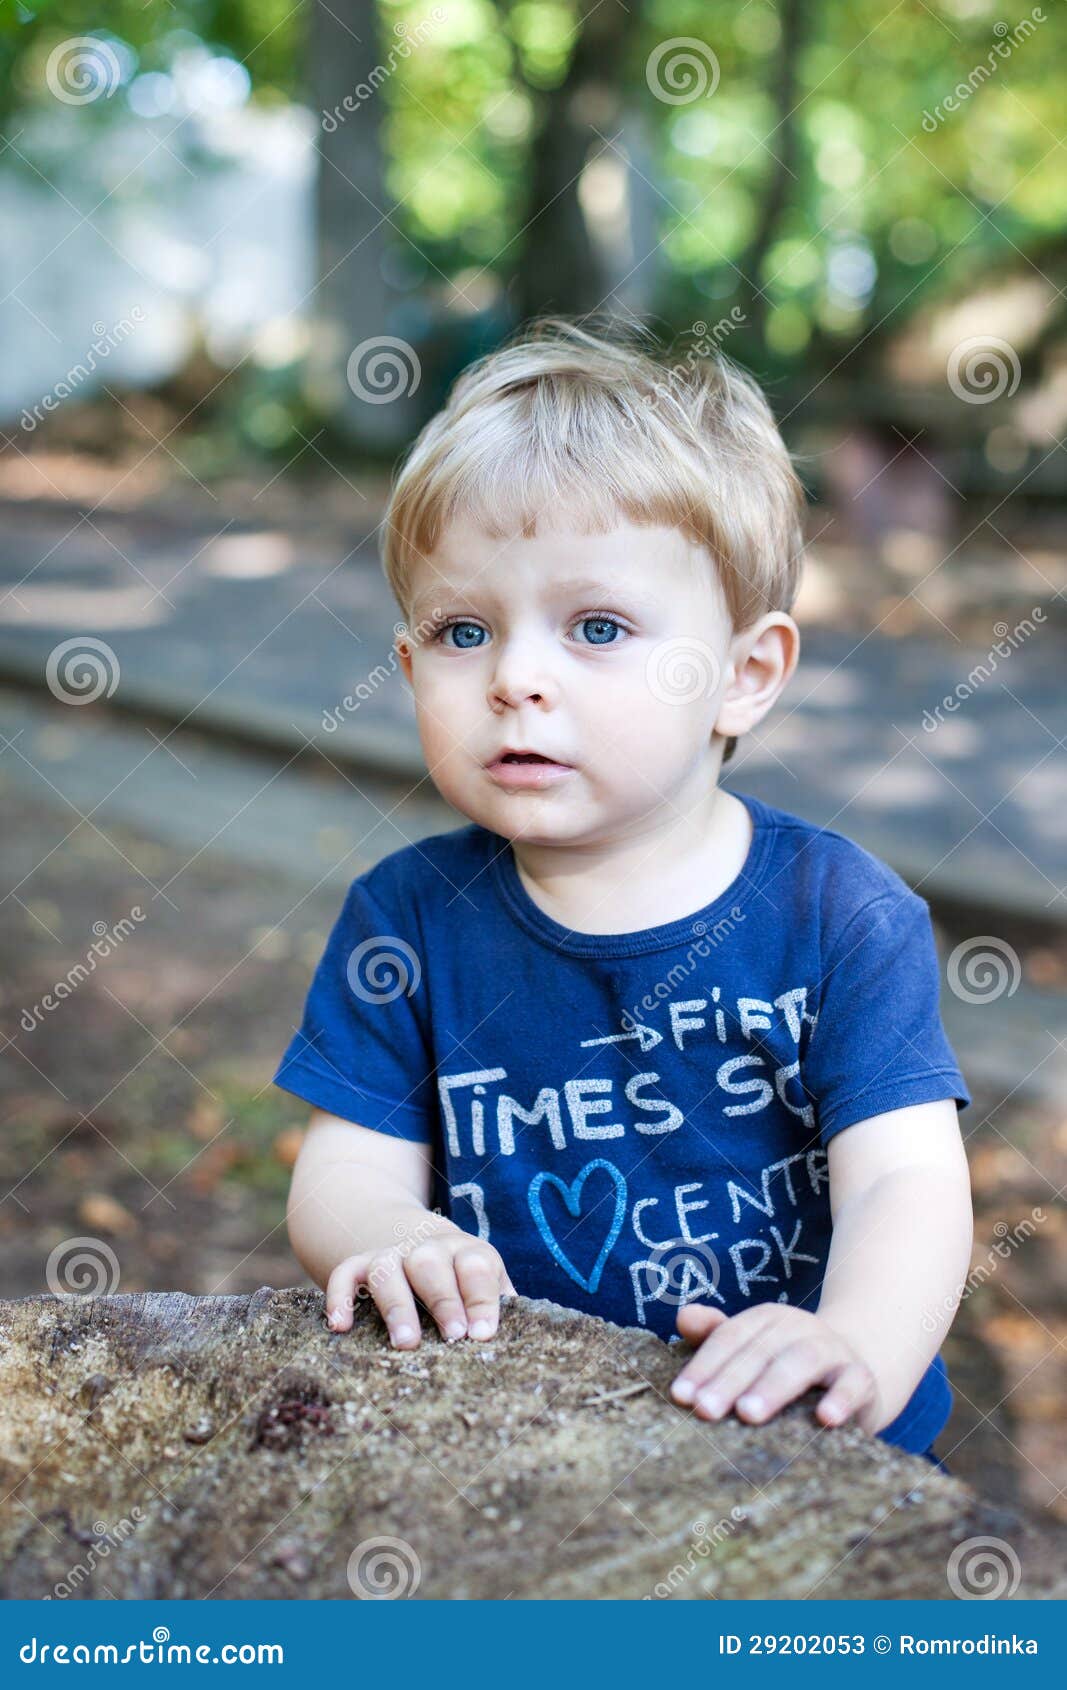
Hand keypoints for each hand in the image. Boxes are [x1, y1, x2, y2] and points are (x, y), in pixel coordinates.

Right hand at [325, 1213, 516, 1349]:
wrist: (415, 1238)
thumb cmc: (461, 1278)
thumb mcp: (486, 1283)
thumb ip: (499, 1305)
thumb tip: (524, 1338)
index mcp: (466, 1252)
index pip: (476, 1266)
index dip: (480, 1299)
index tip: (482, 1334)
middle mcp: (427, 1249)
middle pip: (431, 1263)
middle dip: (442, 1299)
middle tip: (453, 1338)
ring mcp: (391, 1255)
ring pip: (387, 1268)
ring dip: (396, 1304)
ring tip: (406, 1343)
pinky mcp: (359, 1265)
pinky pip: (344, 1274)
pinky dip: (339, 1297)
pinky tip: (340, 1326)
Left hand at [669, 1302, 882, 1434]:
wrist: (857, 1369)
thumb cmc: (788, 1365)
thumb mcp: (754, 1348)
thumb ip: (716, 1335)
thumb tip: (683, 1317)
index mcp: (767, 1320)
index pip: (730, 1338)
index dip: (704, 1365)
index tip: (682, 1396)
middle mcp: (799, 1328)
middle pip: (760, 1350)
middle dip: (730, 1380)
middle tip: (705, 1409)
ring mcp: (832, 1350)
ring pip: (802, 1362)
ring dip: (774, 1386)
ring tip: (748, 1414)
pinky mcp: (861, 1377)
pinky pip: (853, 1383)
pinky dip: (841, 1398)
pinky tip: (826, 1418)